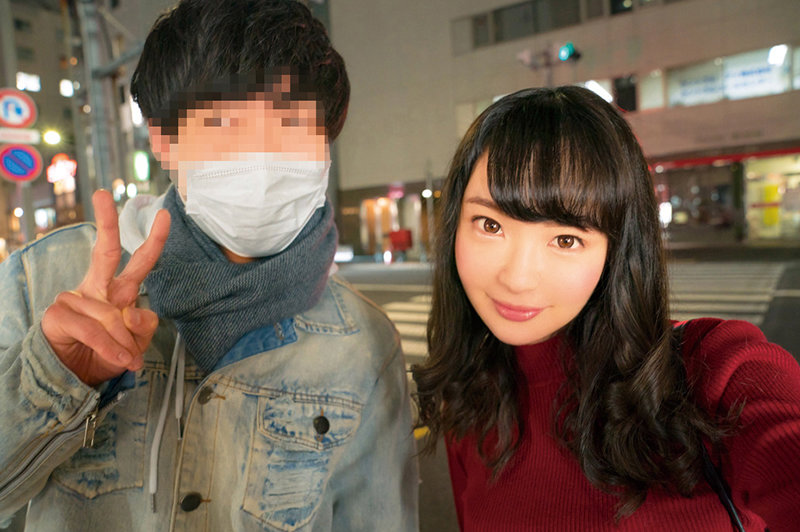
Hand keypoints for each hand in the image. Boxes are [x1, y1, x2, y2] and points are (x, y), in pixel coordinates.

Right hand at [42, 190, 170, 386]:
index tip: (165, 215)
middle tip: (104, 194)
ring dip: (124, 343)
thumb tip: (137, 313)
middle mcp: (98, 288)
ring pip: (111, 315)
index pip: (138, 261)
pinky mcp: (58, 314)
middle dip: (106, 222)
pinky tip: (118, 359)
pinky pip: (93, 330)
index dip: (154, 240)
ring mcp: (75, 298)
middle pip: (104, 251)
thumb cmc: (106, 356)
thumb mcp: (135, 344)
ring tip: (127, 359)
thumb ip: (142, 328)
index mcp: (119, 290)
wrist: (74, 379)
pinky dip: (108, 347)